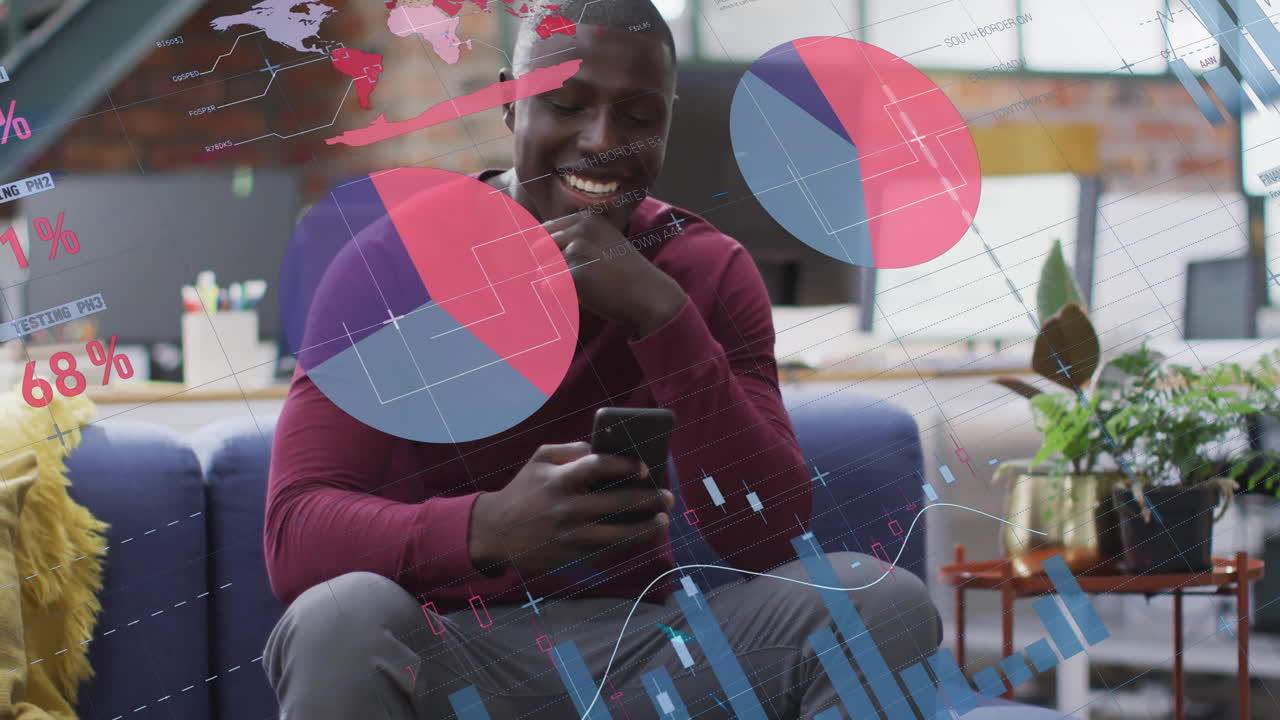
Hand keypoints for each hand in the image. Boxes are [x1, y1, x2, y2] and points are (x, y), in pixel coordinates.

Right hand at [469, 442, 675, 574]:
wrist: (495, 532)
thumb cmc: (522, 491)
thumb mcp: (539, 460)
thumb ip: (569, 449)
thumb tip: (600, 447)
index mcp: (560, 479)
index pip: (599, 466)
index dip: (626, 465)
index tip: (645, 468)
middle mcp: (568, 508)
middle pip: (618, 502)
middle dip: (649, 499)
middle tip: (667, 496)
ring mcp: (571, 534)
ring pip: (619, 534)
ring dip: (646, 527)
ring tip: (663, 520)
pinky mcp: (572, 555)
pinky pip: (607, 550)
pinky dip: (629, 544)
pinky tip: (643, 536)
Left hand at [543, 213, 686, 336]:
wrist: (649, 294)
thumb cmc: (624, 274)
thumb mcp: (604, 242)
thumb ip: (575, 239)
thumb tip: (533, 246)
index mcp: (587, 219)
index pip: (545, 230)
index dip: (544, 251)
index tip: (554, 265)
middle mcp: (581, 229)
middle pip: (538, 248)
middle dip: (545, 266)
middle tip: (565, 280)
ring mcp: (578, 250)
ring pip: (541, 269)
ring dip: (553, 283)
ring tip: (579, 288)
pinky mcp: (576, 274)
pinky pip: (548, 287)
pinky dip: (557, 296)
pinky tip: (580, 296)